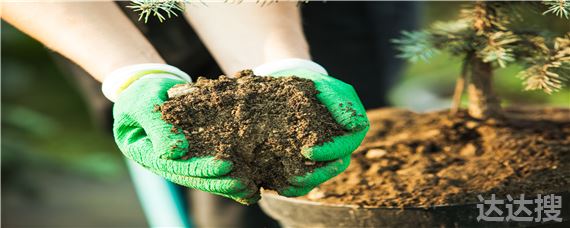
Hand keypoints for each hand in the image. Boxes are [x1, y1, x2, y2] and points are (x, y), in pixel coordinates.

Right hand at [105, 64, 257, 203]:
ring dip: (228, 185)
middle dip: (221, 182)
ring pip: (204, 177)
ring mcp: (178, 161)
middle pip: (193, 178)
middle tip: (246, 185)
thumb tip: (175, 153)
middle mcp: (163, 163)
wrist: (145, 88)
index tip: (226, 165)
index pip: (177, 166)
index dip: (202, 168)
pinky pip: (210, 167)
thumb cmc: (141, 93)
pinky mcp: (192, 154)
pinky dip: (229, 175)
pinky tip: (249, 183)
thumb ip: (157, 126)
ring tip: (251, 190)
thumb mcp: (143, 104)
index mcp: (146, 154)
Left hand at [254, 59, 369, 195]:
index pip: (346, 145)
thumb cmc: (313, 85)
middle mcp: (343, 144)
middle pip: (336, 165)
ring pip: (323, 175)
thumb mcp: (326, 88)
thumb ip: (340, 104)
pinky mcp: (312, 161)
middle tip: (294, 175)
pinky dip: (296, 186)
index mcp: (352, 128)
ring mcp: (328, 154)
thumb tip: (356, 125)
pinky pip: (309, 179)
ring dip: (306, 183)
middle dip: (316, 174)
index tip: (307, 151)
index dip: (329, 152)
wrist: (294, 87)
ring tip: (286, 184)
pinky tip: (281, 187)